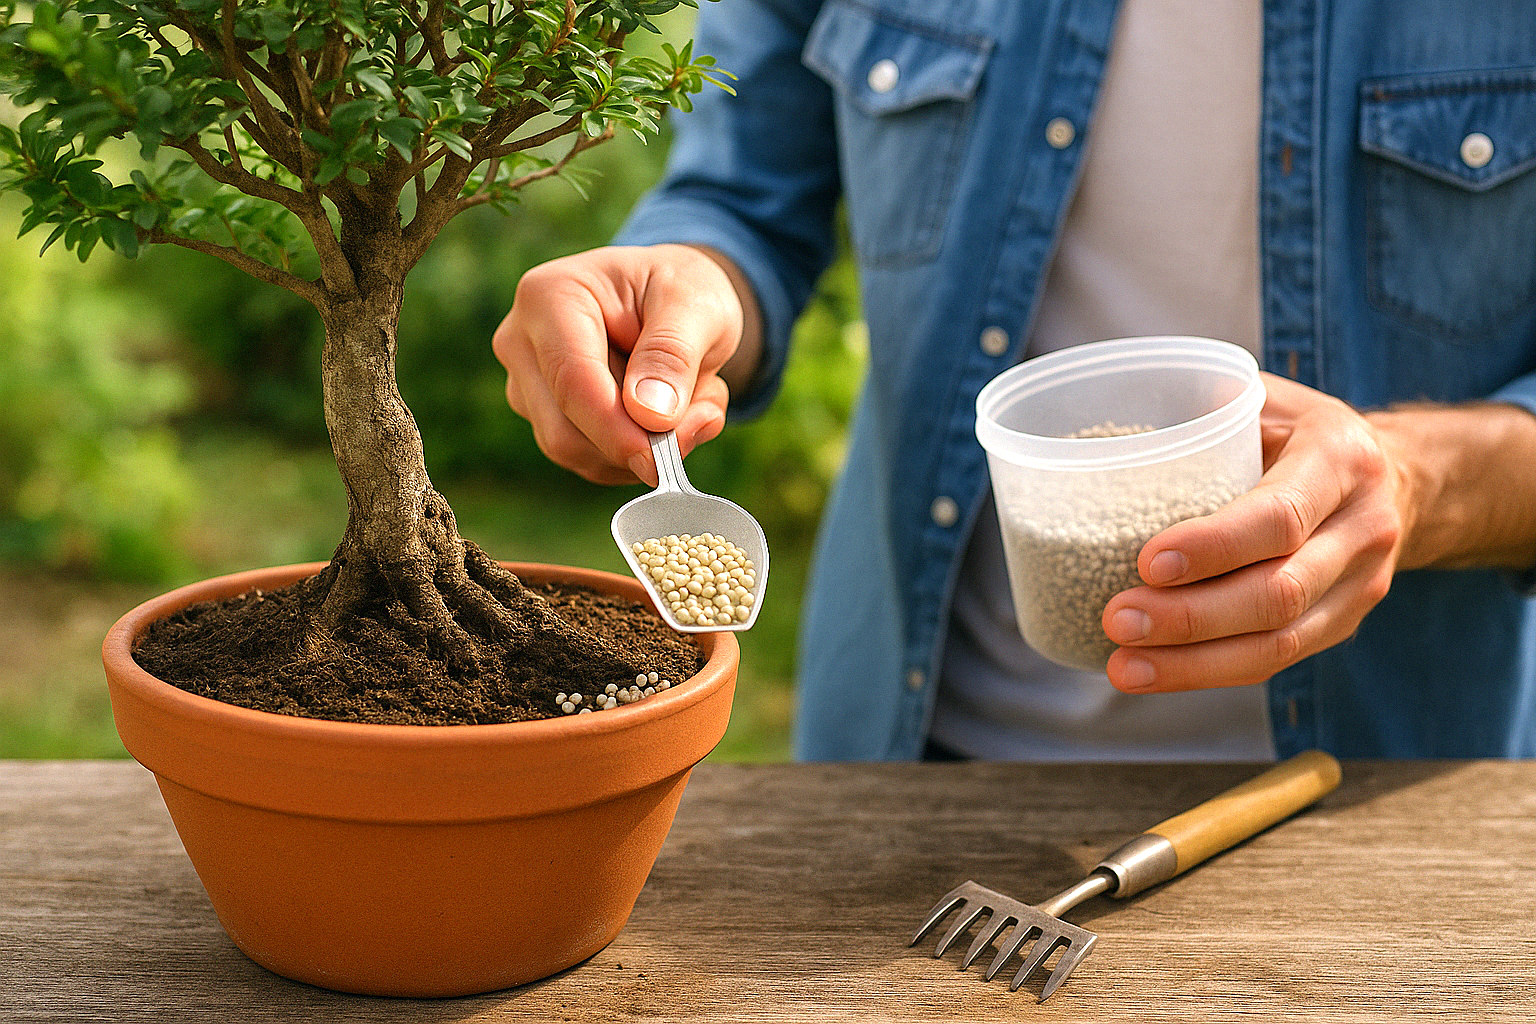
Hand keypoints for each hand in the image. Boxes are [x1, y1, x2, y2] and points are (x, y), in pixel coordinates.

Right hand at [492, 244, 747, 484]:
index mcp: (549, 296)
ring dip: (648, 447)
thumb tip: (650, 417)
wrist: (672, 300)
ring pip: (578, 455)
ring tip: (697, 400)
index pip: (572, 382)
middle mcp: (522, 343)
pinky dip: (640, 452)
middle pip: (565, 431)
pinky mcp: (545, 418)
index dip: (616, 430)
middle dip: (640, 442)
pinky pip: (591, 461)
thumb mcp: (696, 303)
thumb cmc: (680, 290)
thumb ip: (674, 355)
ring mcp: (527, 385)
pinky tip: (672, 416)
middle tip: (708, 415)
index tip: (662, 460)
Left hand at [1101, 373, 1405, 692]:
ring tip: (1124, 666)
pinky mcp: (1341, 626)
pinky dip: (1209, 672)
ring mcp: (1360, 587)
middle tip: (1118, 619)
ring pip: (1279, 643)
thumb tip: (1126, 426)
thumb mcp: (1269, 398)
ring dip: (1194, 663)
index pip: (1280, 516)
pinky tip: (1152, 672)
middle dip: (1192, 617)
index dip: (1215, 546)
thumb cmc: (1299, 431)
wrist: (1396, 479)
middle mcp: (1363, 529)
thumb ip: (1211, 406)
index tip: (1148, 562)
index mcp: (1341, 460)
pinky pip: (1274, 660)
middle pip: (1279, 593)